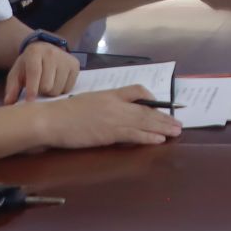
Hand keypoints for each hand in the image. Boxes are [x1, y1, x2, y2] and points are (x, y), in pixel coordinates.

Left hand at [3, 42, 79, 104]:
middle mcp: (52, 53)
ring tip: (47, 85)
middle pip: (47, 85)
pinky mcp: (75, 65)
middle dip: (41, 91)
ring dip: (51, 92)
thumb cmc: (28, 64)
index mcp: (34, 52)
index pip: (35, 72)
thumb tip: (9, 102)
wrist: (44, 49)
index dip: (32, 88)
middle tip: (38, 88)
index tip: (30, 101)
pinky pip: (68, 87)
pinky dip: (61, 89)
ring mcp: (65, 58)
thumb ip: (12, 87)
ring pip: (58, 88)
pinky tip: (56, 82)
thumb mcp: (17, 73)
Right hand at [37, 85, 181, 147]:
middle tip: (178, 123)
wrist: (52, 120)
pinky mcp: (110, 133)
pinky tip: (160, 139)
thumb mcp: (87, 102)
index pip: (137, 90)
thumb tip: (113, 113)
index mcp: (110, 94)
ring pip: (144, 122)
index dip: (151, 98)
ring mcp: (114, 118)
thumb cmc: (64, 113)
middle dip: (164, 117)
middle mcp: (116, 104)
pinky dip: (149, 137)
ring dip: (162, 127)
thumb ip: (103, 105)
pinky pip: (135, 134)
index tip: (159, 105)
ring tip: (176, 131)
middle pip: (146, 109)